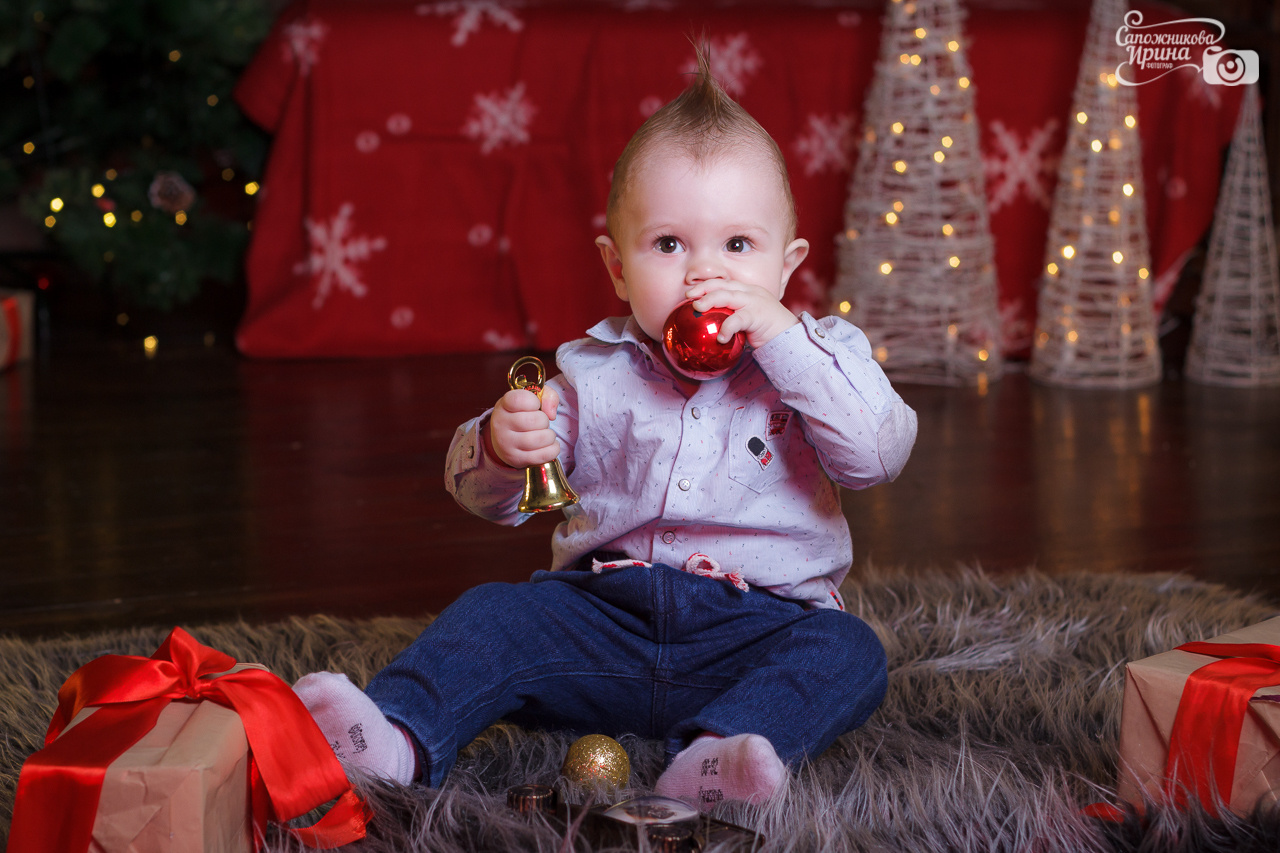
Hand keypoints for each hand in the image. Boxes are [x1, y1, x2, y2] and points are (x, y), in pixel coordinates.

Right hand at [487, 386, 560, 467]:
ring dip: (550, 436)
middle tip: (540, 422)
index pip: (520, 400)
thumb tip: (551, 414)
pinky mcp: (515, 459)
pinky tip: (548, 445)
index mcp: (504, 405)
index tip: (535, 405)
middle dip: (545, 421)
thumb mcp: (532, 398)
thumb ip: (547, 395)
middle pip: (534, 420)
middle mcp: (500, 424)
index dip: (534, 401)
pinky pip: (543, 455)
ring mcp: (506, 444)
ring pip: (540, 438)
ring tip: (545, 434)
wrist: (505, 438)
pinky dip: (553, 449)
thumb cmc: (523, 414)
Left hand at [684, 281, 798, 348]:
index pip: (723, 283)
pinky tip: (721, 338)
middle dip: (703, 288)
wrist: (791, 337)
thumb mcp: (746, 320)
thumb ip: (731, 317)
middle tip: (689, 297)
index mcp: (747, 291)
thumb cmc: (766, 331)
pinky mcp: (759, 315)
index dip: (705, 285)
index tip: (690, 292)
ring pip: (728, 296)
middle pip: (723, 285)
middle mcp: (750, 292)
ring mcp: (755, 301)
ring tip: (698, 308)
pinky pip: (738, 319)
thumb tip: (708, 327)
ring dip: (710, 300)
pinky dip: (727, 328)